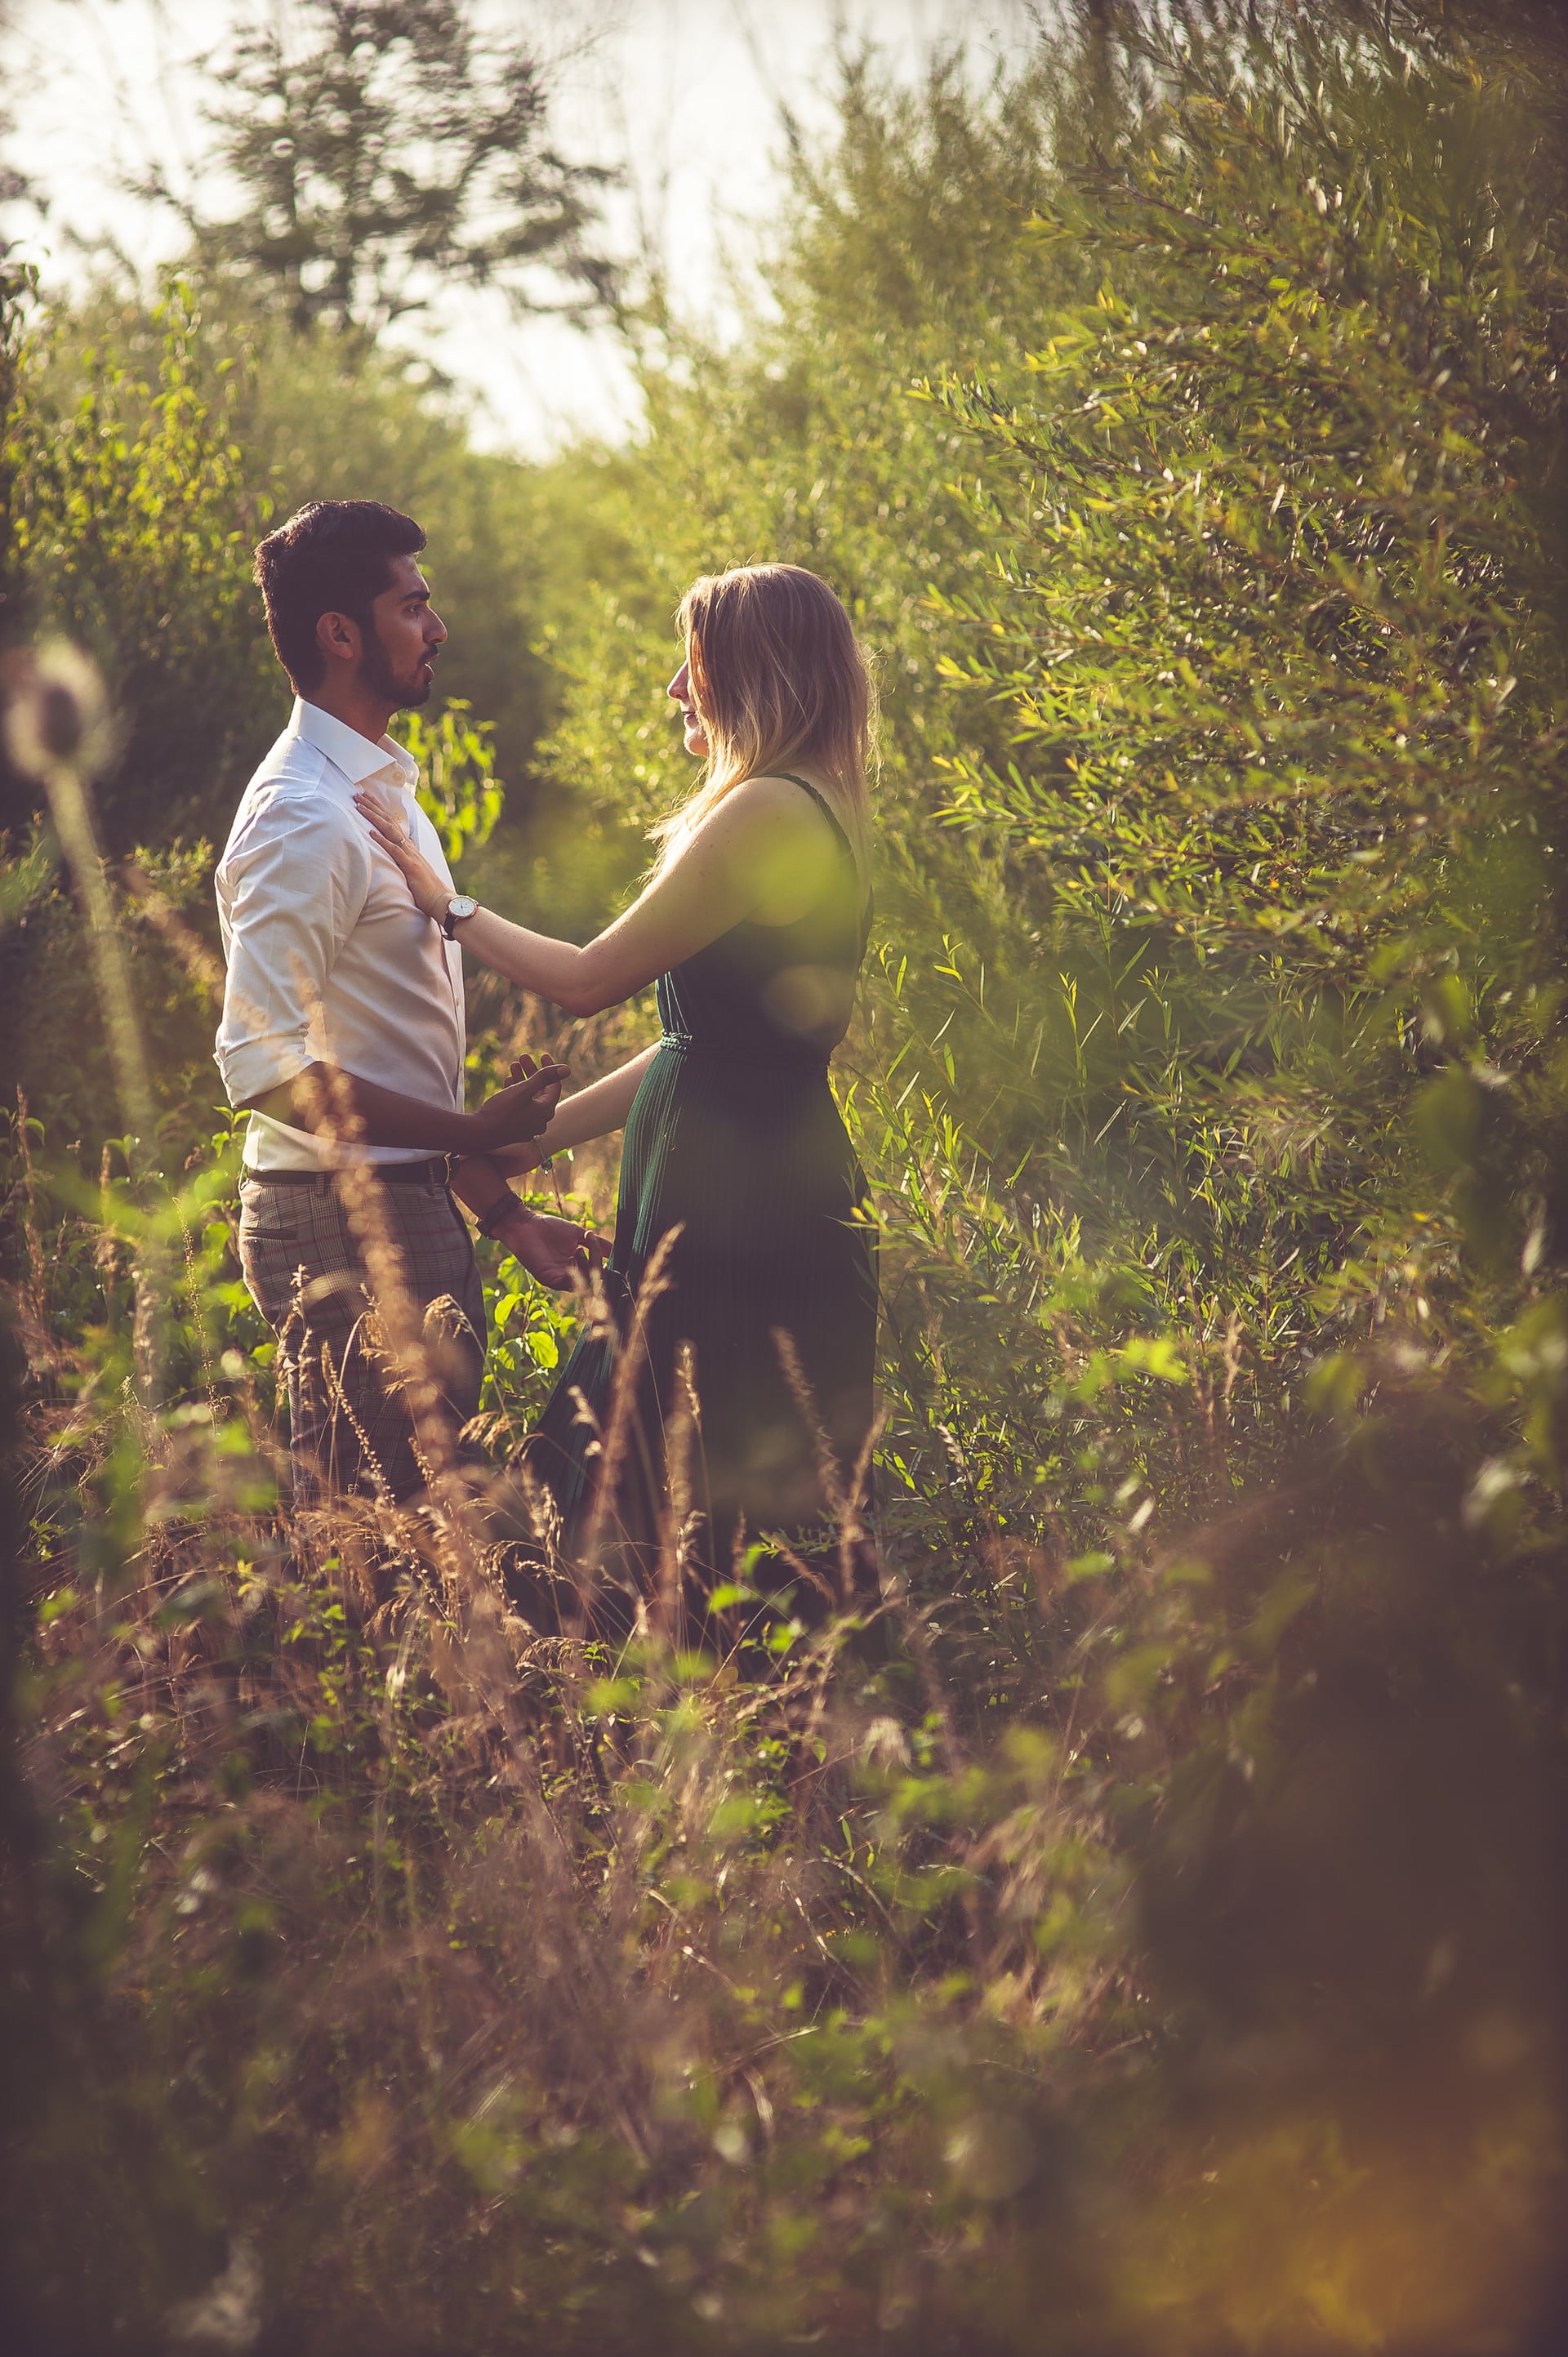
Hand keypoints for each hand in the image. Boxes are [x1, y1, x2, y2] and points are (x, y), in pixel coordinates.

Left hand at [355, 785, 450, 922]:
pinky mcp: (410, 866)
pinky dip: (382, 840)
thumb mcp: (412, 872)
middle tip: (358, 794)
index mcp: (409, 848)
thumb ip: (403, 862)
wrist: (442, 901)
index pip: (392, 824)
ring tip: (359, 806)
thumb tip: (393, 859)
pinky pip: (394, 850)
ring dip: (373, 817)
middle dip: (373, 807)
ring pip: (390, 831)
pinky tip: (370, 832)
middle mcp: (409, 847)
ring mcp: (410, 855)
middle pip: (389, 821)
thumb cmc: (427, 891)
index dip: (380, 810)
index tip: (367, 799)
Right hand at [468, 1061, 569, 1150]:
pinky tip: (508, 1081)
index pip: (554, 1086)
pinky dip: (516, 1093)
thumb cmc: (503, 1110)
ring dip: (523, 1080)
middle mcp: (540, 1120)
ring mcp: (528, 1126)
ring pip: (529, 1098)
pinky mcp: (515, 1128)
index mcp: (546, 1111)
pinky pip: (520, 1107)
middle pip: (541, 1091)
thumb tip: (567, 1069)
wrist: (480, 1133)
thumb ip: (545, 1077)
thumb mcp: (524, 1089)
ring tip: (513, 1065)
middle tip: (522, 1057)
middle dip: (532, 1072)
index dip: (549, 1068)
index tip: (541, 1055)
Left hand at [490, 1204, 606, 1290]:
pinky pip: (565, 1283)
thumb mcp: (578, 1234)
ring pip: (581, 1284)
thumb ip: (597, 1243)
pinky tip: (571, 1258)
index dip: (608, 1269)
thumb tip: (617, 1250)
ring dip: (584, 1268)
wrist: (526, 1225)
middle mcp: (570, 1275)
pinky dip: (572, 1273)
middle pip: (592, 1281)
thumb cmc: (550, 1228)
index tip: (616, 1259)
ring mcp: (559, 1279)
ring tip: (578, 1251)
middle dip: (598, 1269)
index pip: (597, 1274)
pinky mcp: (548, 1279)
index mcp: (578, 1265)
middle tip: (600, 1256)